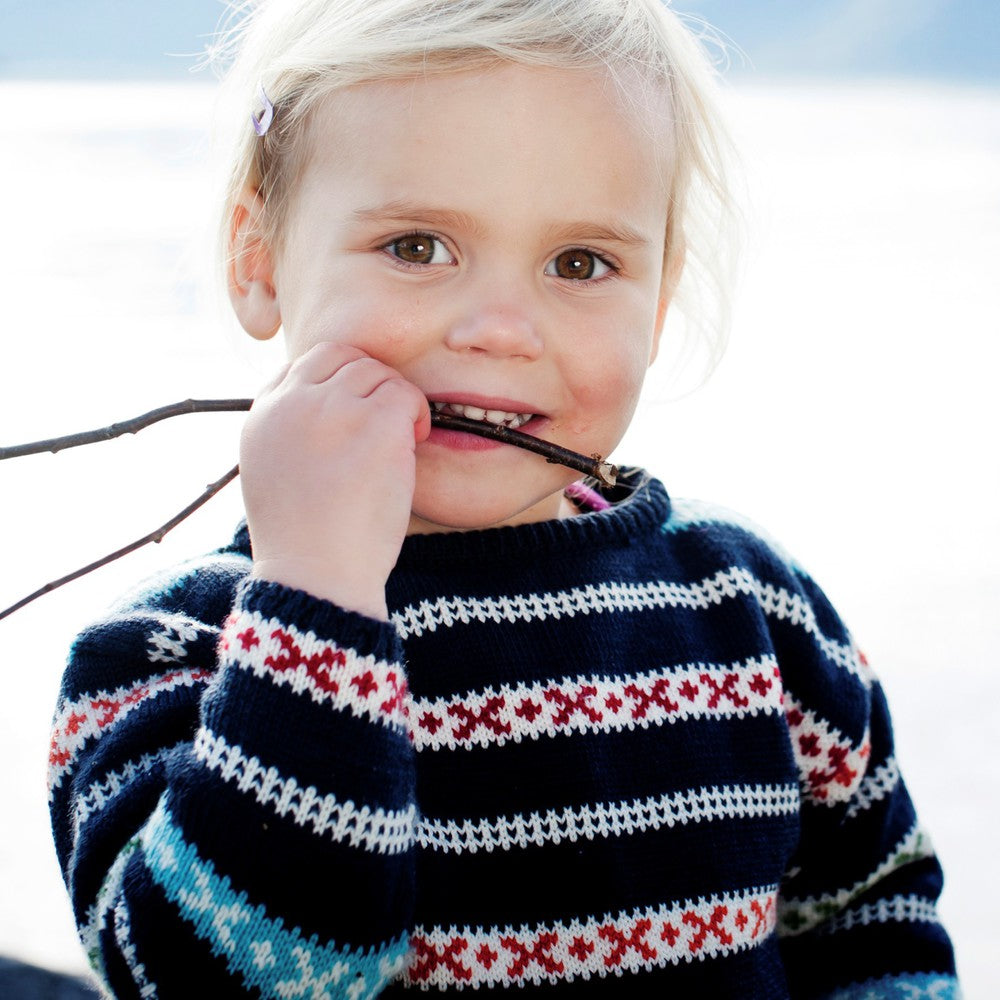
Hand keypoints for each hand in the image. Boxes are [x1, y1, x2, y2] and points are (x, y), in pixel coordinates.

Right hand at [239, 342, 430, 619]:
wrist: (316, 575)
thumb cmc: (304, 541)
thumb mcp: (273, 475)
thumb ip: (291, 433)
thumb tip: (330, 410)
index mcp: (263, 415)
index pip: (301, 365)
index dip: (335, 382)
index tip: (353, 411)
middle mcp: (292, 402)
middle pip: (340, 357)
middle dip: (367, 382)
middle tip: (383, 420)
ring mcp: (334, 407)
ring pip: (375, 372)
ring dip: (394, 400)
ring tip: (399, 439)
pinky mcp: (375, 422)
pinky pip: (405, 393)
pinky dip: (416, 413)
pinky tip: (414, 442)